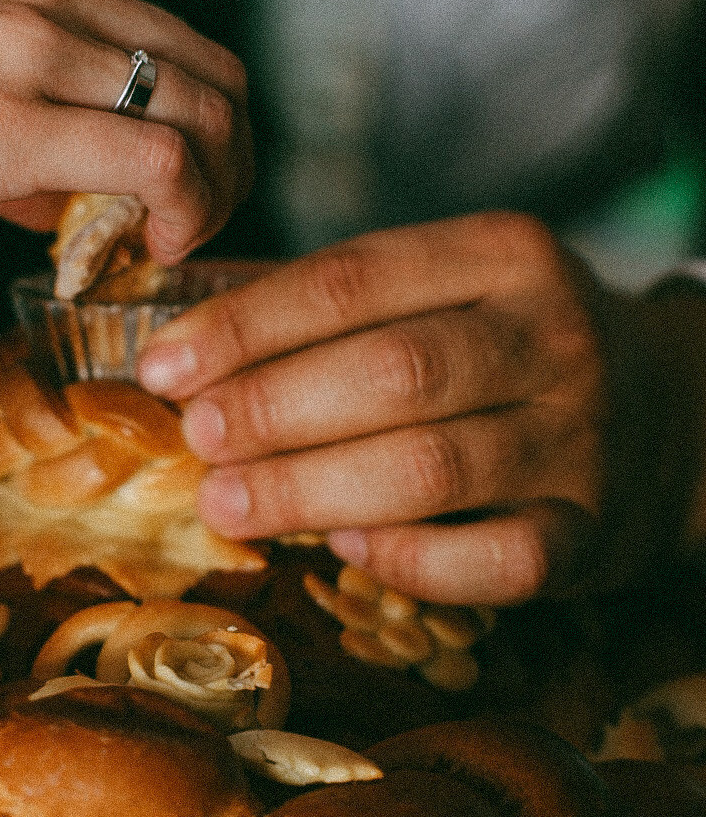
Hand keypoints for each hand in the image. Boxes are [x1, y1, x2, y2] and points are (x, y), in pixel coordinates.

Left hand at [138, 213, 705, 605]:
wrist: (669, 412)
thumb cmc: (508, 346)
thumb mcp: (447, 288)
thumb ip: (333, 309)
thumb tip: (184, 348)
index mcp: (504, 254)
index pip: (352, 280)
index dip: (245, 325)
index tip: (163, 365)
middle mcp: (555, 335)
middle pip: (392, 372)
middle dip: (272, 408)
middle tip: (195, 437)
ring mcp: (582, 437)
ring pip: (430, 468)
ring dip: (310, 489)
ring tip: (230, 503)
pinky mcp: (594, 531)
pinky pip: (494, 562)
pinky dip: (407, 561)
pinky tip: (344, 551)